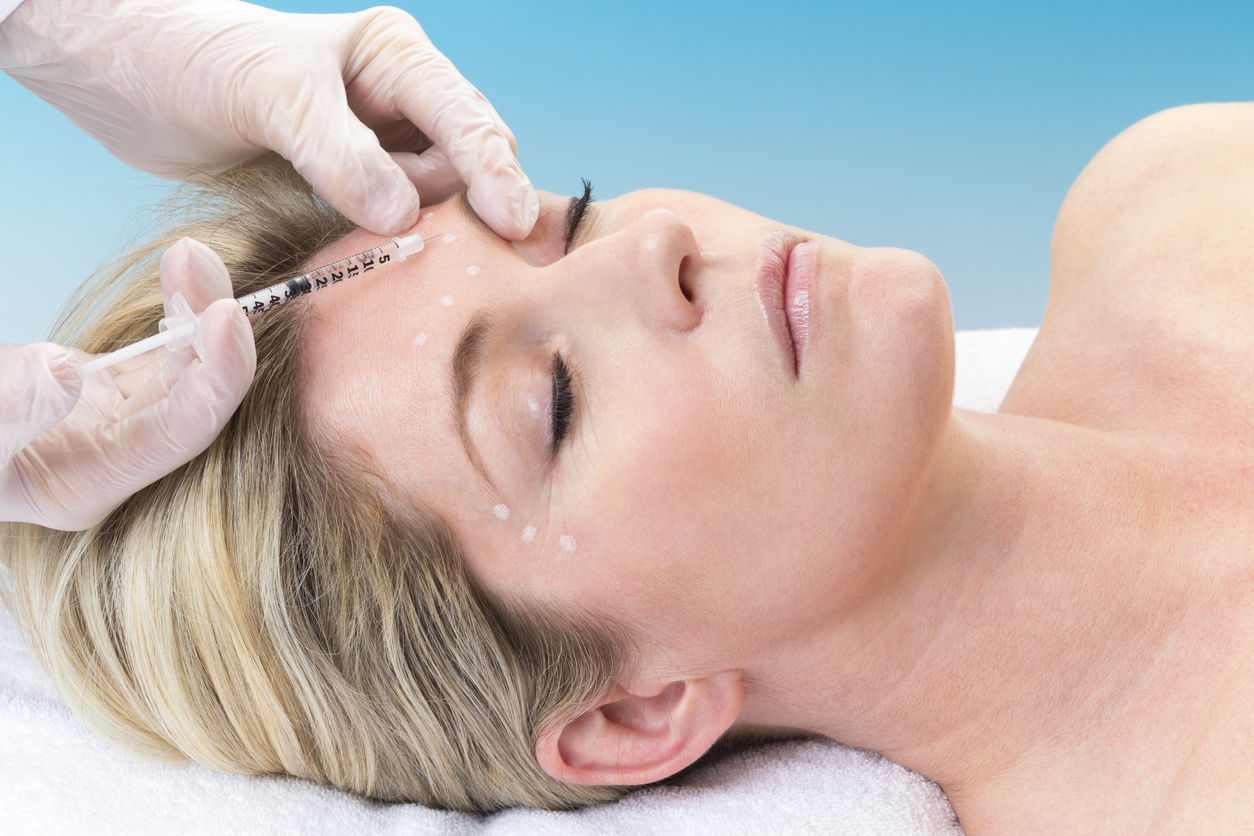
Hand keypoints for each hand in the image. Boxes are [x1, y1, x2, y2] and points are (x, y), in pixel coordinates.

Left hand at [0, 0, 538, 238]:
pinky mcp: (350, 188)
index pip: (464, 118)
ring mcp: (378, 147)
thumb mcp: (269, 97)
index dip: (493, 171)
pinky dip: (399, 248)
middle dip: (481, 207)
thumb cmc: (195, 64)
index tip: (511, 226)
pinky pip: (395, 225)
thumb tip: (402, 215)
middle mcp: (398, 101)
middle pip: (468, 162)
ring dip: (438, 234)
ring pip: (437, 201)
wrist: (130, 82)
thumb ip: (336, 153)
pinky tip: (395, 269)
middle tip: (497, 264)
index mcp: (394, 58)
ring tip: (438, 269)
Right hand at [0, 239, 254, 529]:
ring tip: (192, 253)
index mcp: (89, 484)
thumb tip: (64, 375)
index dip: (216, 376)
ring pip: (183, 367)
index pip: (181, 433)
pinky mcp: (102, 387)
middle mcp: (115, 458)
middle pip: (195, 396)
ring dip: (196, 310)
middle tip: (203, 261)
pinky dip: (175, 309)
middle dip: (212, 330)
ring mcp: (113, 422)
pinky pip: (161, 349)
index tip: (228, 313)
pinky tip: (180, 268)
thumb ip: (6, 412)